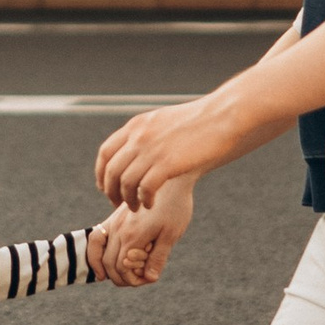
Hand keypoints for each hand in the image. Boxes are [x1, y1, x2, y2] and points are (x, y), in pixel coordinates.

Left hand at [95, 94, 238, 209]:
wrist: (223, 117)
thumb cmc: (200, 121)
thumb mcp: (163, 120)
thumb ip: (146, 133)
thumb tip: (135, 149)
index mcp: (136, 125)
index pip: (105, 153)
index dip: (101, 174)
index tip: (106, 187)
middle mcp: (139, 136)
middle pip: (111, 171)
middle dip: (111, 192)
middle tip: (118, 203)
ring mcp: (152, 149)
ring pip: (125, 182)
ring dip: (128, 199)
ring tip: (136, 208)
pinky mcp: (167, 163)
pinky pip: (145, 188)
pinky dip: (144, 200)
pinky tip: (151, 204)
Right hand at [105, 179, 195, 281]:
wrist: (171, 180)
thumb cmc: (175, 206)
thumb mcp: (171, 234)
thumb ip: (158, 257)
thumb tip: (149, 278)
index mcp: (133, 236)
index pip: (122, 269)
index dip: (133, 280)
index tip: (148, 279)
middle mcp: (118, 229)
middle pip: (109, 263)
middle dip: (122, 277)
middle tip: (139, 279)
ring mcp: (113, 222)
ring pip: (98, 251)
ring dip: (106, 268)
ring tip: (120, 276)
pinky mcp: (113, 217)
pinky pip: (95, 237)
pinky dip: (95, 252)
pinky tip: (103, 262)